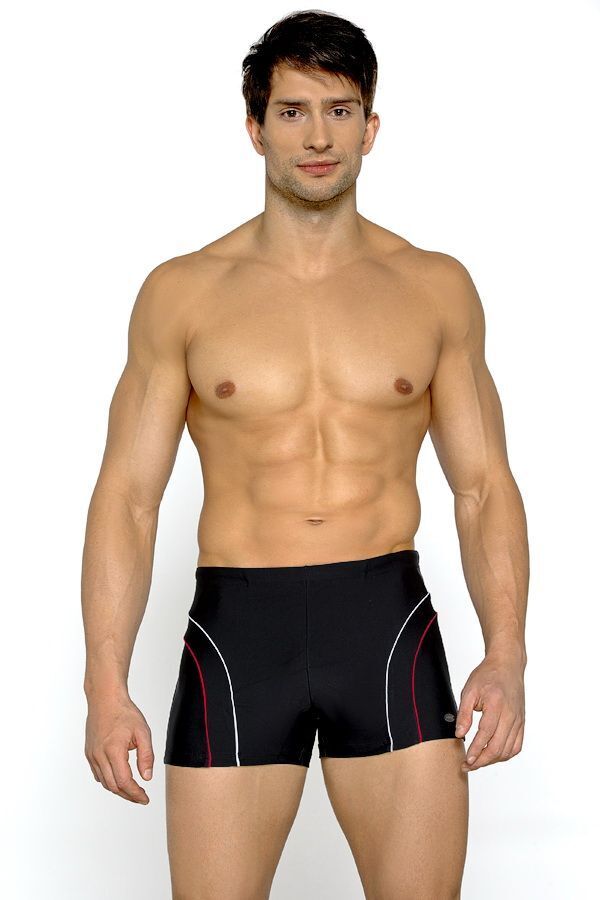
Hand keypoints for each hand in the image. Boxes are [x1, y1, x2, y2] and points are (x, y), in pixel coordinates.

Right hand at [84, 690, 153, 803]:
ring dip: (118, 789)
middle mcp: (99, 755)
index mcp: (113, 750)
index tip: (145, 798)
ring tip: (132, 790)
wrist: (105, 699)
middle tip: (141, 797)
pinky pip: (98, 774)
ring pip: (104, 782)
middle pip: (113, 786)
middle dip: (128, 795)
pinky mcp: (89, 753)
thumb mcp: (143, 732)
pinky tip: (118, 779)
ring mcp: (92, 755)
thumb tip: (147, 777)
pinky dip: (108, 780)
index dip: (135, 794)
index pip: (124, 782)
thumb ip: (146, 756)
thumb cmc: (124, 712)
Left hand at [454, 649, 524, 772]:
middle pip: (498, 747)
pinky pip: (516, 746)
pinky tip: (493, 755)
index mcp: (496, 705)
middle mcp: (510, 715)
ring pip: (508, 750)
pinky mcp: (522, 723)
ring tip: (478, 761)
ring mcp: (518, 720)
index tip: (466, 760)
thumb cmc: (487, 675)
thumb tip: (459, 734)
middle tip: (468, 765)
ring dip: (493, 760)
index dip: (476, 750)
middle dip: (482, 761)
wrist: (507, 666)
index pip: (486, 734)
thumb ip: (464, 714)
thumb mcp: (469, 690)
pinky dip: (505, 755)